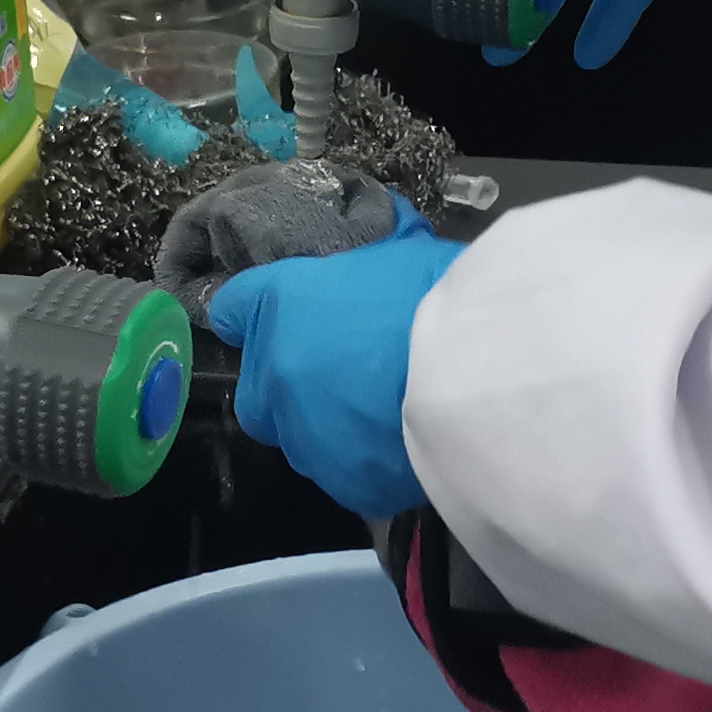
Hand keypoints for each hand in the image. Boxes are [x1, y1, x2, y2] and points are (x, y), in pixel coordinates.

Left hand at [203, 206, 460, 515]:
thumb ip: (376, 258)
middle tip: (346, 376)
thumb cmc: (441, 293)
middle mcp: (274, 372)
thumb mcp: (404, 250)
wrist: (478, 366)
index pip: (233, 308)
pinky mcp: (345, 483)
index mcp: (280, 302)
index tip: (282, 321)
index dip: (255, 316)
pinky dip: (372, 464)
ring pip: (302, 440)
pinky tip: (410, 445)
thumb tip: (391, 228)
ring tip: (387, 414)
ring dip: (331, 429)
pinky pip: (349, 475)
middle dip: (288, 389)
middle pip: (257, 392)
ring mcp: (304, 435)